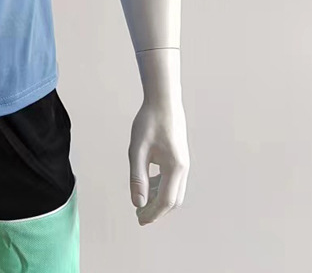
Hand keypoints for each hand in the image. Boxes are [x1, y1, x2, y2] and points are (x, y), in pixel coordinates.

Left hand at [128, 95, 188, 224]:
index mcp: (175, 168)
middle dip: (156, 210)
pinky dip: (161, 187)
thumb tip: (137, 203)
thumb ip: (137, 177)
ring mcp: (183, 164)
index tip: (139, 220)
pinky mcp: (179, 158)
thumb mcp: (137, 149)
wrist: (164, 101)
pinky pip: (172, 180)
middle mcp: (183, 169)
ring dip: (158, 199)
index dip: (152, 213)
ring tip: (140, 202)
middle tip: (139, 215)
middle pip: (172, 200)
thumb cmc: (149, 122)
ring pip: (174, 191)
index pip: (165, 201)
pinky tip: (147, 184)